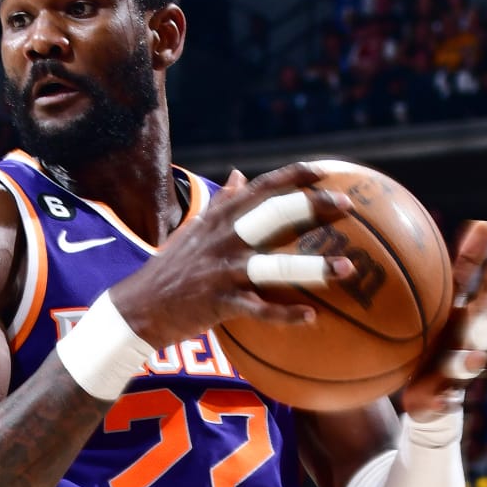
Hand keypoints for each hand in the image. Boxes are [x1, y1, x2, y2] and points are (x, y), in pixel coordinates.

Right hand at [112, 163, 354, 348]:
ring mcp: (223, 271)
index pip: (263, 188)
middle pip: (275, 215)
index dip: (296, 176)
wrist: (137, 309)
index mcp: (222, 218)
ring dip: (314, 268)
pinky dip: (285, 315)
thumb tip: (241, 175)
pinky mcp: (220, 303)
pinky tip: (311, 317)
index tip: (327, 169)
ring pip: (275, 267)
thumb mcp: (194, 230)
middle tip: (349, 204)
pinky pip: (260, 310)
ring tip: (347, 269)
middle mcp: (225, 239)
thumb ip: (222, 203)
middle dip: (313, 207)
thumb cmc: (173, 269)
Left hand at [398, 220, 486, 420]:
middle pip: (486, 326)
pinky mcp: (442, 398)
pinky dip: (441, 401)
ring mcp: (458, 372)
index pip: (485, 287)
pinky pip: (442, 401)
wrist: (425, 395)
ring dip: (472, 361)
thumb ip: (458, 269)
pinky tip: (437, 401)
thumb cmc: (433, 338)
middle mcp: (468, 341)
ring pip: (467, 365)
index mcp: (466, 315)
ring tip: (478, 358)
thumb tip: (478, 222)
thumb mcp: (439, 302)